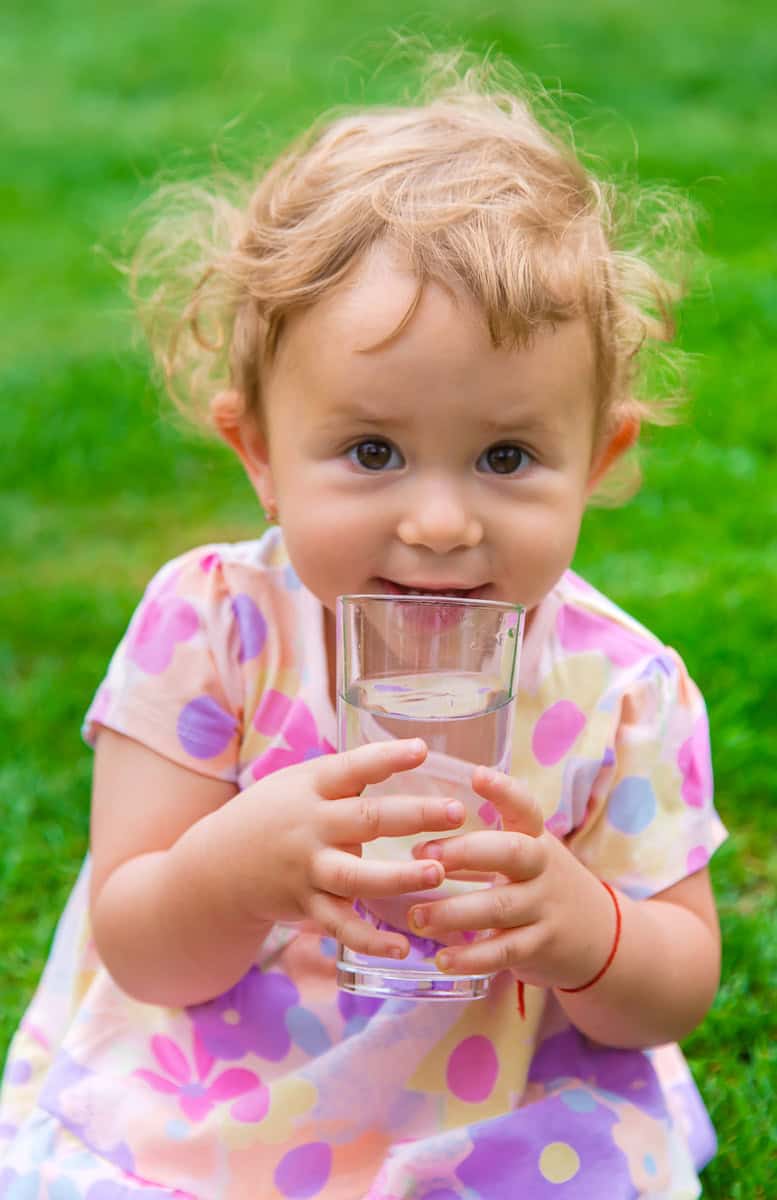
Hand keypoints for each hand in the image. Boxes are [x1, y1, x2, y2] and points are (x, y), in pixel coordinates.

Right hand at [220, 738, 465, 958]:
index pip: (351, 768)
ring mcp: (308, 869)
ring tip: (437, 874)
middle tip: (457, 812)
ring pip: (355, 876)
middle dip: (413, 816)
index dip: (385, 758)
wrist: (215, 868)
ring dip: (398, 877)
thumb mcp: (298, 783)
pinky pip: (341, 926)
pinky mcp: (307, 905)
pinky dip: (371, 940)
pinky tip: (403, 948)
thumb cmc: (273, 814)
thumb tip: (405, 754)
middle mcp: (311, 826)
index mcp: (311, 788)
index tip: (421, 749)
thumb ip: (345, 776)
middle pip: (365, 819)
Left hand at [407, 766, 613, 988]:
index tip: (477, 775)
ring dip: (453, 912)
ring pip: (499, 906)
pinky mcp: (541, 946)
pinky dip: (472, 958)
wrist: (601, 937)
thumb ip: (481, 850)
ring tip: (416, 917)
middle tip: (423, 855)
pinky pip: (504, 951)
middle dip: (466, 852)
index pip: (525, 807)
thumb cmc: (542, 886)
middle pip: (510, 852)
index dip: (503, 791)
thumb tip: (418, 845)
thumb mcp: (525, 858)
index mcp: (535, 838)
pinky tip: (444, 960)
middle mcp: (542, 867)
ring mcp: (544, 908)